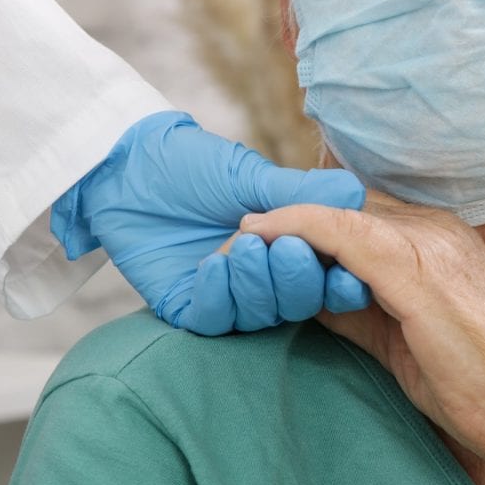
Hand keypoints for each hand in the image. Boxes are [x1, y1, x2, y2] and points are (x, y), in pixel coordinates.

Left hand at [51, 112, 371, 334]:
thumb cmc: (193, 165)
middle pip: (298, 302)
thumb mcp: (250, 176)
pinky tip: (213, 266)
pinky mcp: (189, 307)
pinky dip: (218, 296)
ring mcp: (227, 296)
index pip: (327, 278)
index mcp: (289, 247)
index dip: (341, 282)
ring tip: (241, 246)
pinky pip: (214, 319)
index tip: (348, 275)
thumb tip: (355, 192)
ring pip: (259, 315)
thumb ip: (301, 193)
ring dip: (255, 284)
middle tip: (282, 247)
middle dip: (295, 278)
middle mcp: (263, 278)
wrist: (128, 169)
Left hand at [241, 191, 484, 462]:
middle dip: (285, 217)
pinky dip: (294, 228)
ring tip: (231, 238)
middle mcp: (431, 228)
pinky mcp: (415, 270)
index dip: (305, 222)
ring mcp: (426, 243)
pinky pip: (340, 233)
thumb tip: (305, 297)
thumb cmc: (476, 381)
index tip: (259, 236)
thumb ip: (356, 307)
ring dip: (279, 222)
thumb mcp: (401, 335)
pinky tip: (256, 236)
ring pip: (334, 211)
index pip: (355, 213)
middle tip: (232, 236)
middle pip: (340, 204)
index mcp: (434, 239)